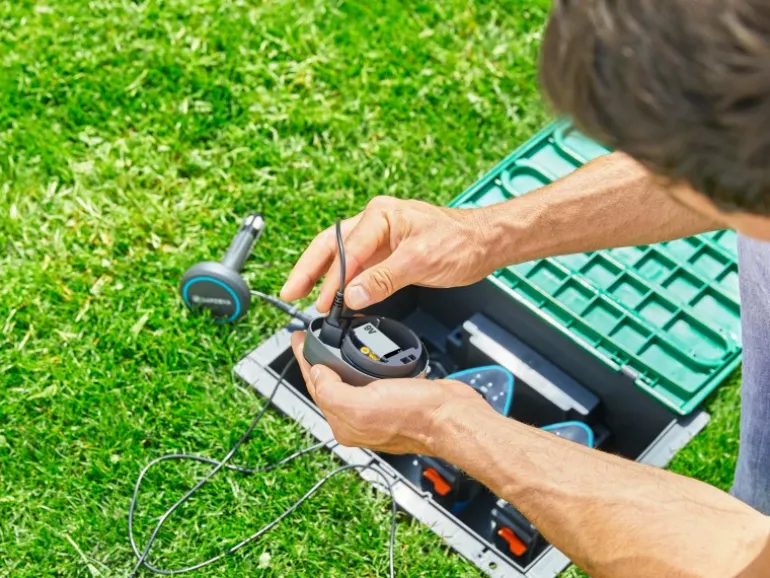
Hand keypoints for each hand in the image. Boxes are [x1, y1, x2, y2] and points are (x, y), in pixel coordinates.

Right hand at [280, 196, 493, 312]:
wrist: (485, 244)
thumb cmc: (460, 242)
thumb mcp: (420, 262)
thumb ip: (383, 279)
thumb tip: (353, 295)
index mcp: (381, 215)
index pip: (346, 249)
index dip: (332, 279)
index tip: (324, 303)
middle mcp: (376, 222)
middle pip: (331, 246)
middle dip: (308, 270)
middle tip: (291, 292)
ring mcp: (381, 238)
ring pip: (341, 257)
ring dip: (323, 277)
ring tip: (304, 297)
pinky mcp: (388, 253)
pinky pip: (359, 268)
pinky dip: (345, 283)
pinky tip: (337, 298)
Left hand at [290, 331, 488, 454]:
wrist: (453, 415)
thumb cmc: (416, 416)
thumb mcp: (363, 404)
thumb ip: (332, 391)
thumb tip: (317, 373)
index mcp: (345, 424)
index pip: (315, 387)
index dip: (305, 360)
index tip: (299, 339)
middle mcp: (359, 420)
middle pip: (329, 384)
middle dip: (317, 361)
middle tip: (308, 338)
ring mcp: (377, 409)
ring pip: (348, 380)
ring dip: (338, 361)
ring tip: (329, 343)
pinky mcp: (394, 398)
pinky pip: (369, 379)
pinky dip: (361, 364)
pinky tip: (364, 353)